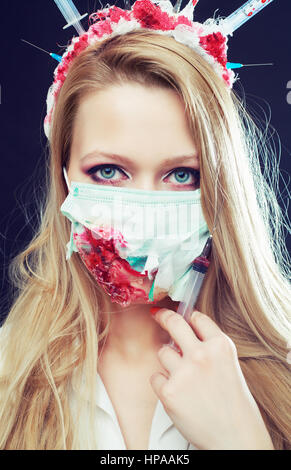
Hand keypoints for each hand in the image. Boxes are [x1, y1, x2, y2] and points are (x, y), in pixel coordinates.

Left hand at [150, 308, 273, 449]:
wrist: (235, 438)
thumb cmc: (234, 403)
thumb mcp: (229, 365)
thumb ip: (209, 347)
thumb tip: (183, 335)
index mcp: (221, 346)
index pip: (197, 318)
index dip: (187, 316)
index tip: (179, 313)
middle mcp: (202, 354)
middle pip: (174, 322)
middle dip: (163, 316)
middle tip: (157, 315)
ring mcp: (184, 372)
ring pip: (162, 352)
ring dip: (168, 361)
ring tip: (183, 378)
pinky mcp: (169, 391)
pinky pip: (155, 377)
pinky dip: (162, 383)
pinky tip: (177, 394)